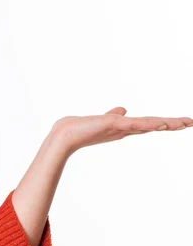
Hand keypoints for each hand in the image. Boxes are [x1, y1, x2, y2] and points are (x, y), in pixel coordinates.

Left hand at [52, 107, 192, 155]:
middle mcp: (125, 130)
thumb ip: (115, 115)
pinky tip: (157, 124)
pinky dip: (145, 124)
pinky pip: (133, 124)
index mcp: (125, 128)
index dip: (165, 123)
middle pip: (153, 125)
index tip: (183, 123)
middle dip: (172, 124)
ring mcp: (119, 128)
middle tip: (190, 123)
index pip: (149, 124)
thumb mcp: (103, 119)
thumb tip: (123, 109)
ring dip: (164, 124)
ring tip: (183, 123)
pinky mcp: (112, 125)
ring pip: (147, 125)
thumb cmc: (81, 129)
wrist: (65, 136)